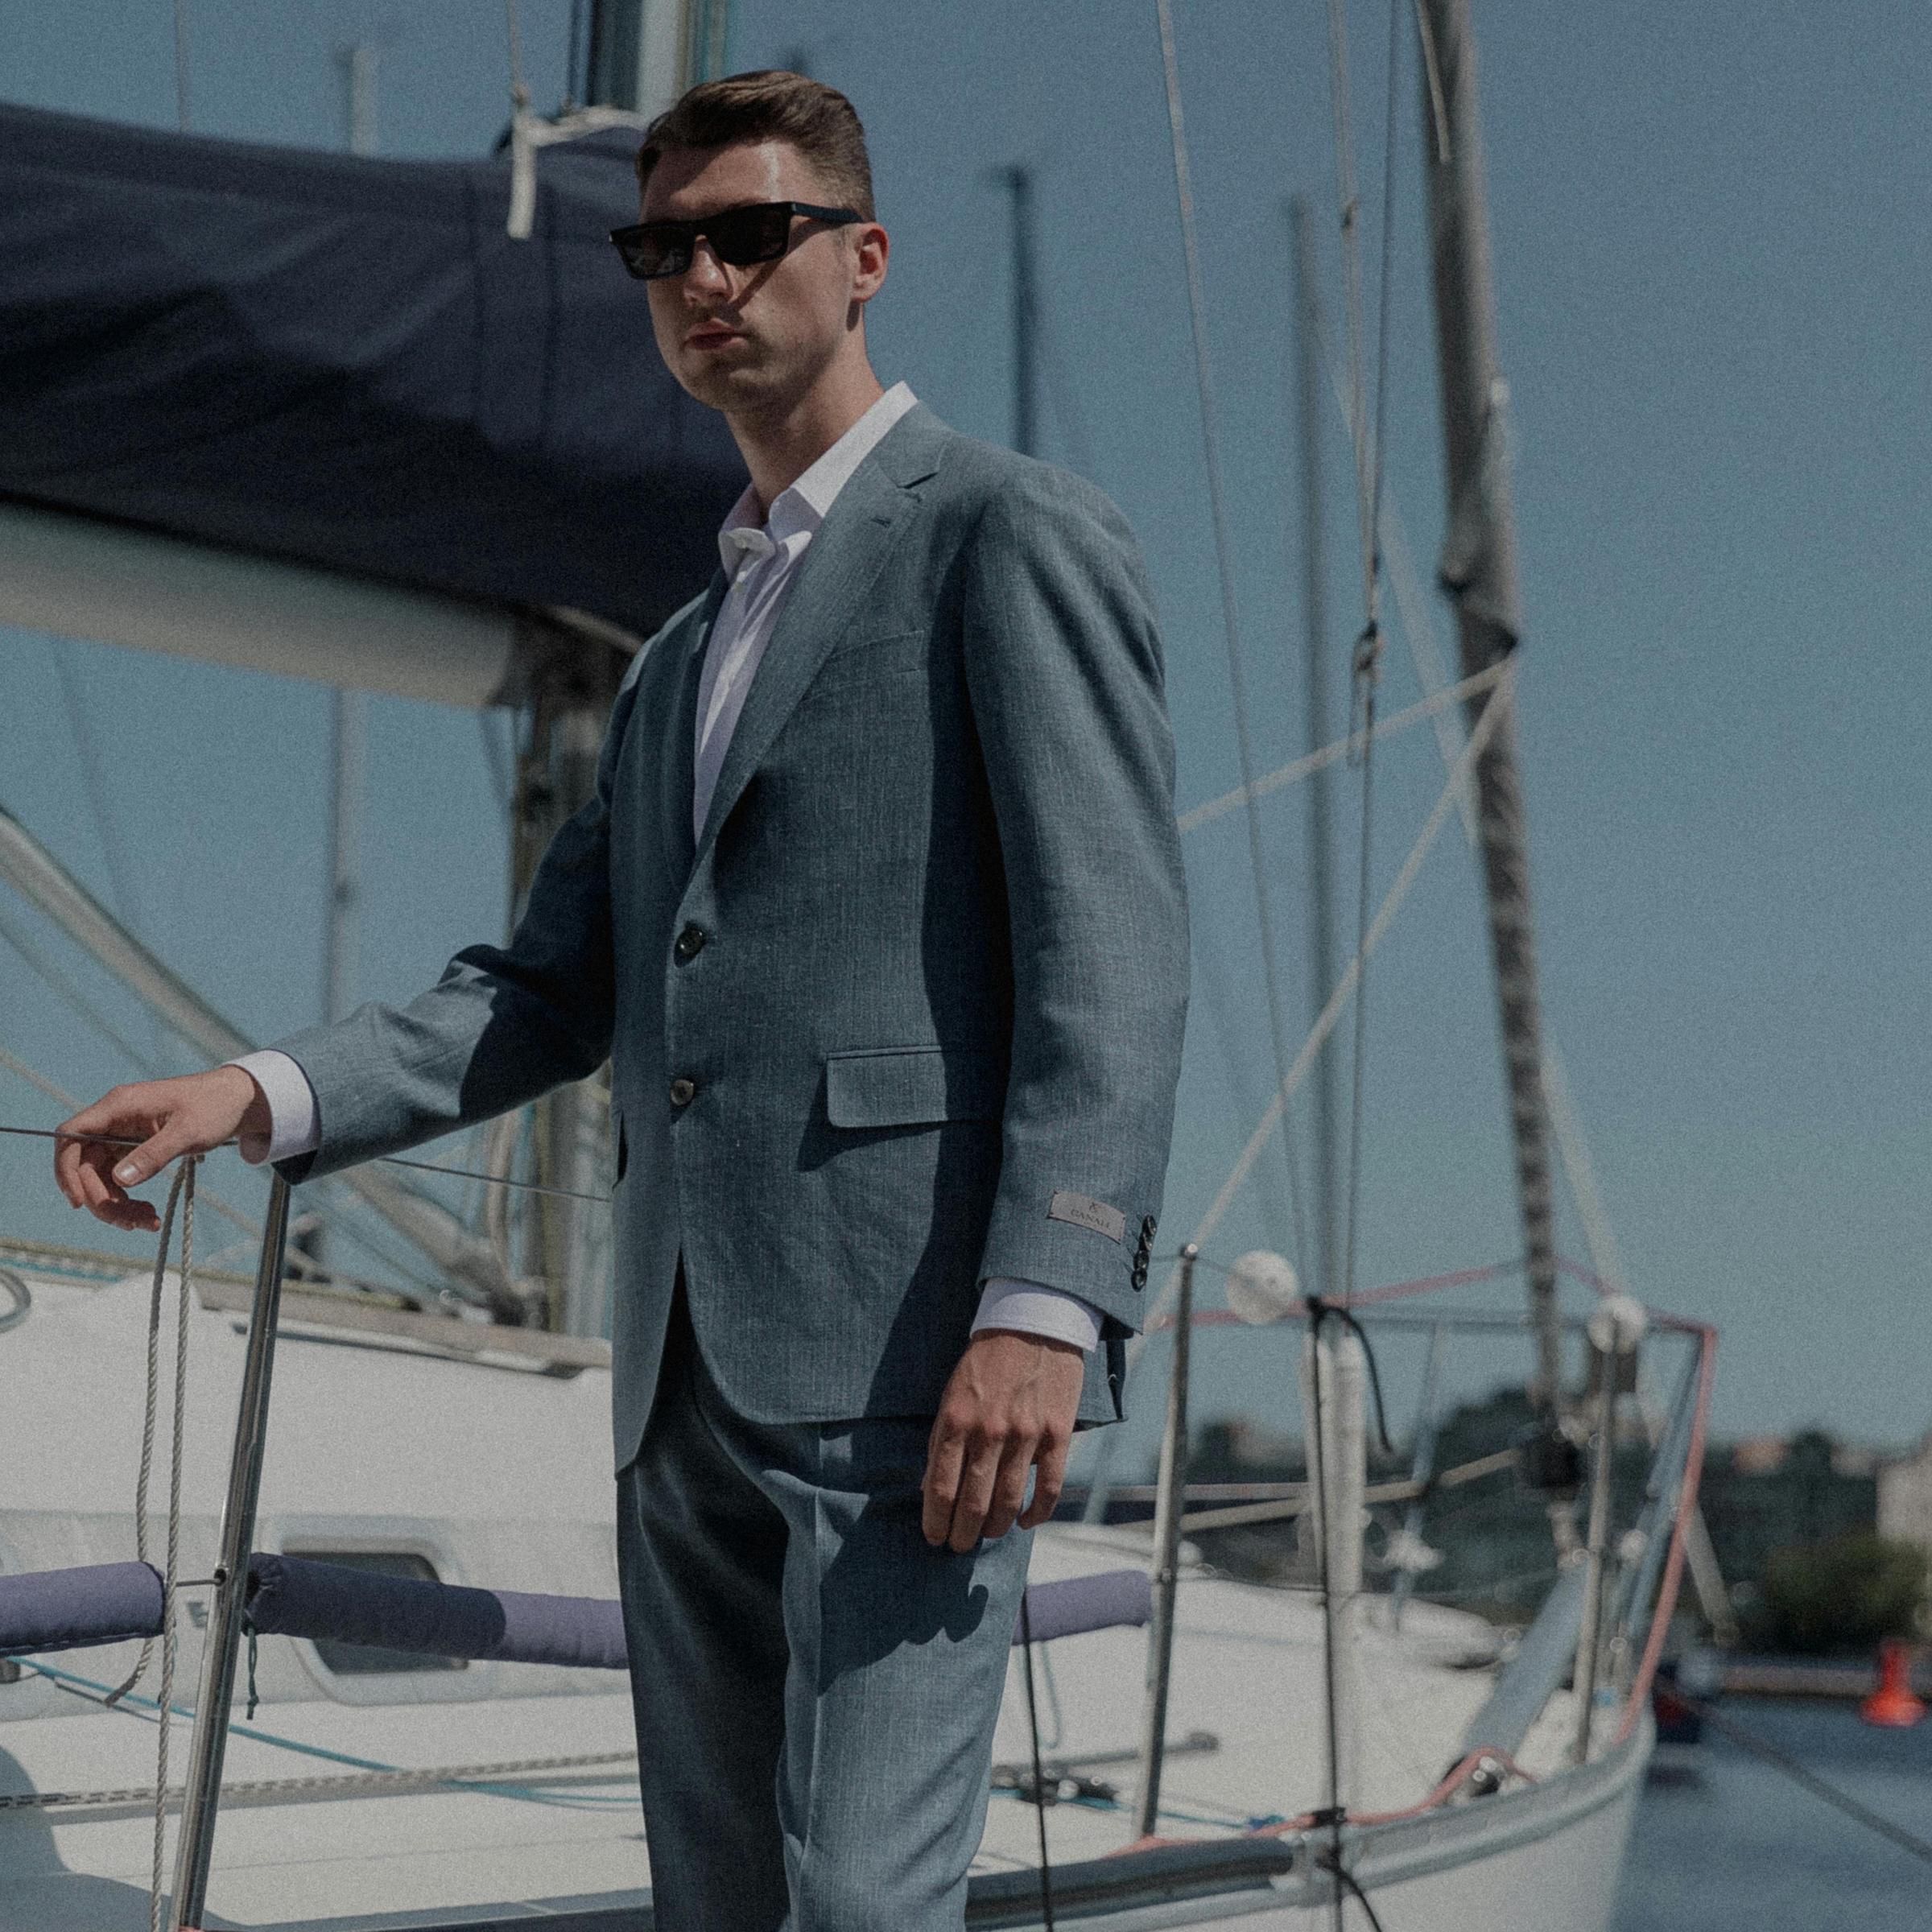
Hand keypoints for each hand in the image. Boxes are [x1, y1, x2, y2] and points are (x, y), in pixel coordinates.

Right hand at [54, 1068, 268, 1231]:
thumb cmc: (214, 1107)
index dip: (65, 1169)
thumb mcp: (188, 1132)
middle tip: (130, 1223)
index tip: (78, 1201)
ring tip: (148, 1223)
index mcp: (119, 1106)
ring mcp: (122, 1134)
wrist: (237, 1099)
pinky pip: (118, 1177)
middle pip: (85, 1164)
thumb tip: (119, 1180)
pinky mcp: (134, 1147)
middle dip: (102, 1198)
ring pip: (101, 1176)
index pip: (71, 1135)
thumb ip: (153, 1155)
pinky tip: (149, 1214)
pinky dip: (129, 1198)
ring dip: (117, 1204)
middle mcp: (114, 1119)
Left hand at [921, 1328, 1084, 1552]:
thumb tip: (931, 1488)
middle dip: (963, 1534)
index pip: (941, 1487)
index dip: (936, 1521)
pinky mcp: (1057, 1434)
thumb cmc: (986, 1361)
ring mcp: (1026, 1434)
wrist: (1033, 1322)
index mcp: (956, 1420)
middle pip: (973, 1503)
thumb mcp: (951, 1394)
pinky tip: (1024, 1522)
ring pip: (1009, 1501)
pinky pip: (1049, 1488)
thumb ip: (942, 1440)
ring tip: (988, 1535)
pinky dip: (1036, 1513)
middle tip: (959, 1546)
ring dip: (995, 1528)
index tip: (933, 1538)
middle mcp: (989, 1431)